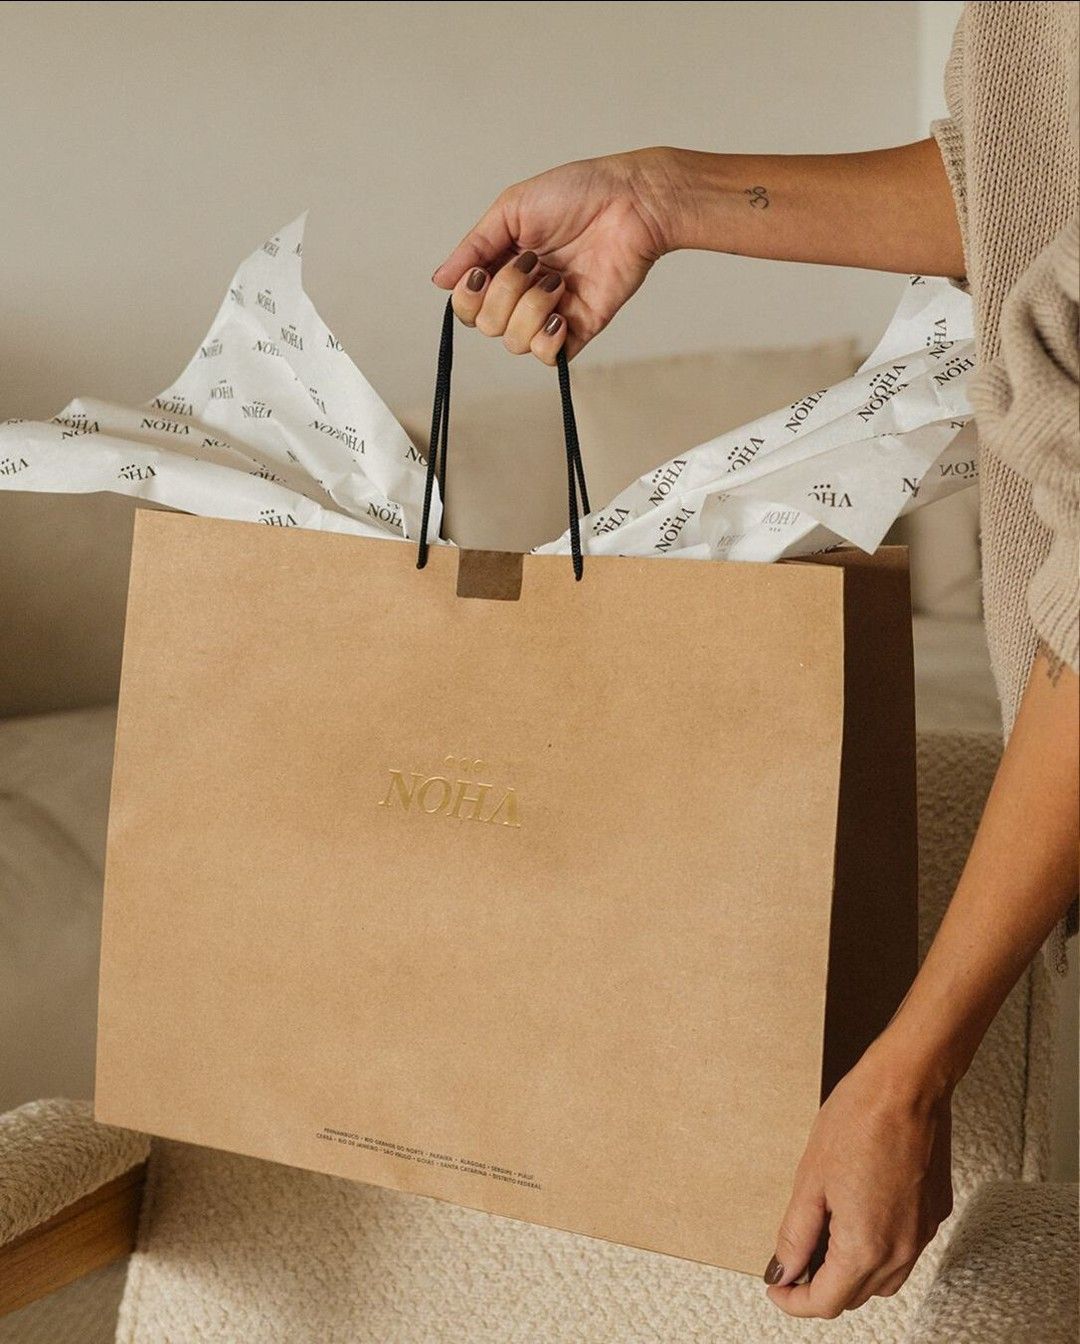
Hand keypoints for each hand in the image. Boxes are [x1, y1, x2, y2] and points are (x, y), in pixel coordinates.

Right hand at [430, 148, 680, 362]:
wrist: (630, 202)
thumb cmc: (578, 193)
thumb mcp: (511, 209)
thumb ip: (474, 247)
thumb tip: (439, 280)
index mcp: (502, 266)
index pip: (467, 306)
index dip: (468, 297)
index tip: (482, 271)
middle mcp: (522, 294)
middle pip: (487, 325)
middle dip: (505, 292)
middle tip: (533, 261)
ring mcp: (550, 313)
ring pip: (515, 341)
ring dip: (531, 307)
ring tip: (557, 278)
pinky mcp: (579, 327)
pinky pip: (550, 357)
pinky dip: (548, 338)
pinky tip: (561, 309)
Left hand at [765, 1040, 953, 1318]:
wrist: (907, 1085)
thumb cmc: (859, 1119)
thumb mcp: (810, 1178)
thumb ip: (796, 1234)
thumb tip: (784, 1271)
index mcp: (866, 1246)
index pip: (827, 1302)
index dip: (794, 1302)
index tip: (775, 1288)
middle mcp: (902, 1250)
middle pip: (856, 1296)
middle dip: (821, 1288)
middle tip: (792, 1262)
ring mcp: (923, 1233)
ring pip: (882, 1279)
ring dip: (850, 1273)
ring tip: (821, 1241)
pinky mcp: (933, 1213)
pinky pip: (902, 1251)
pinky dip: (875, 1250)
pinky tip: (855, 1219)